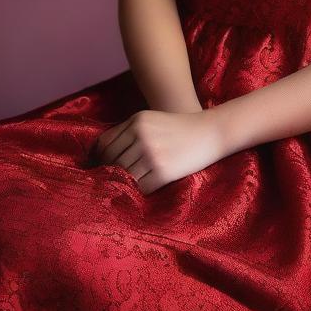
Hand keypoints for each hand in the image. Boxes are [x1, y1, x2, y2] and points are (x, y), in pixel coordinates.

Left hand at [91, 108, 226, 194]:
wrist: (211, 132)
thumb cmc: (181, 127)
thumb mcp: (153, 120)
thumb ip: (130, 132)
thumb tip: (103, 154)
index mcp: (137, 121)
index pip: (105, 143)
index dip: (99, 158)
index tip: (98, 168)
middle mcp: (141, 135)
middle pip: (112, 161)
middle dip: (109, 173)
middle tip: (108, 183)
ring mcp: (152, 154)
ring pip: (124, 175)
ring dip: (123, 183)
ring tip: (124, 188)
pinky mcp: (163, 171)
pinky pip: (141, 187)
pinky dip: (139, 191)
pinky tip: (142, 190)